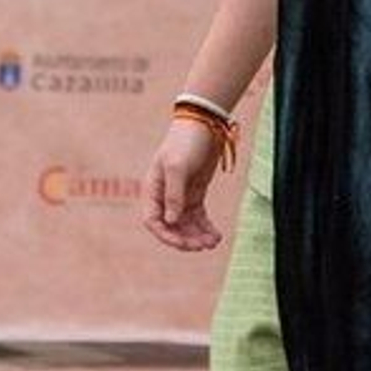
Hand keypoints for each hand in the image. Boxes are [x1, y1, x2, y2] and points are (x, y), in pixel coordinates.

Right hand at [142, 116, 225, 250]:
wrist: (204, 124)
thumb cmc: (186, 142)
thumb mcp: (178, 167)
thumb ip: (174, 195)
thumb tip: (171, 221)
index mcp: (153, 190)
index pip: (154, 221)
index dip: (167, 236)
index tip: (184, 244)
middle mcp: (165, 196)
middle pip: (172, 227)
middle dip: (186, 239)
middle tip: (204, 246)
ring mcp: (181, 195)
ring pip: (187, 225)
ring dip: (198, 236)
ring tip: (213, 242)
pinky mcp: (196, 193)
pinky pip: (199, 217)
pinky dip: (206, 228)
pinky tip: (217, 235)